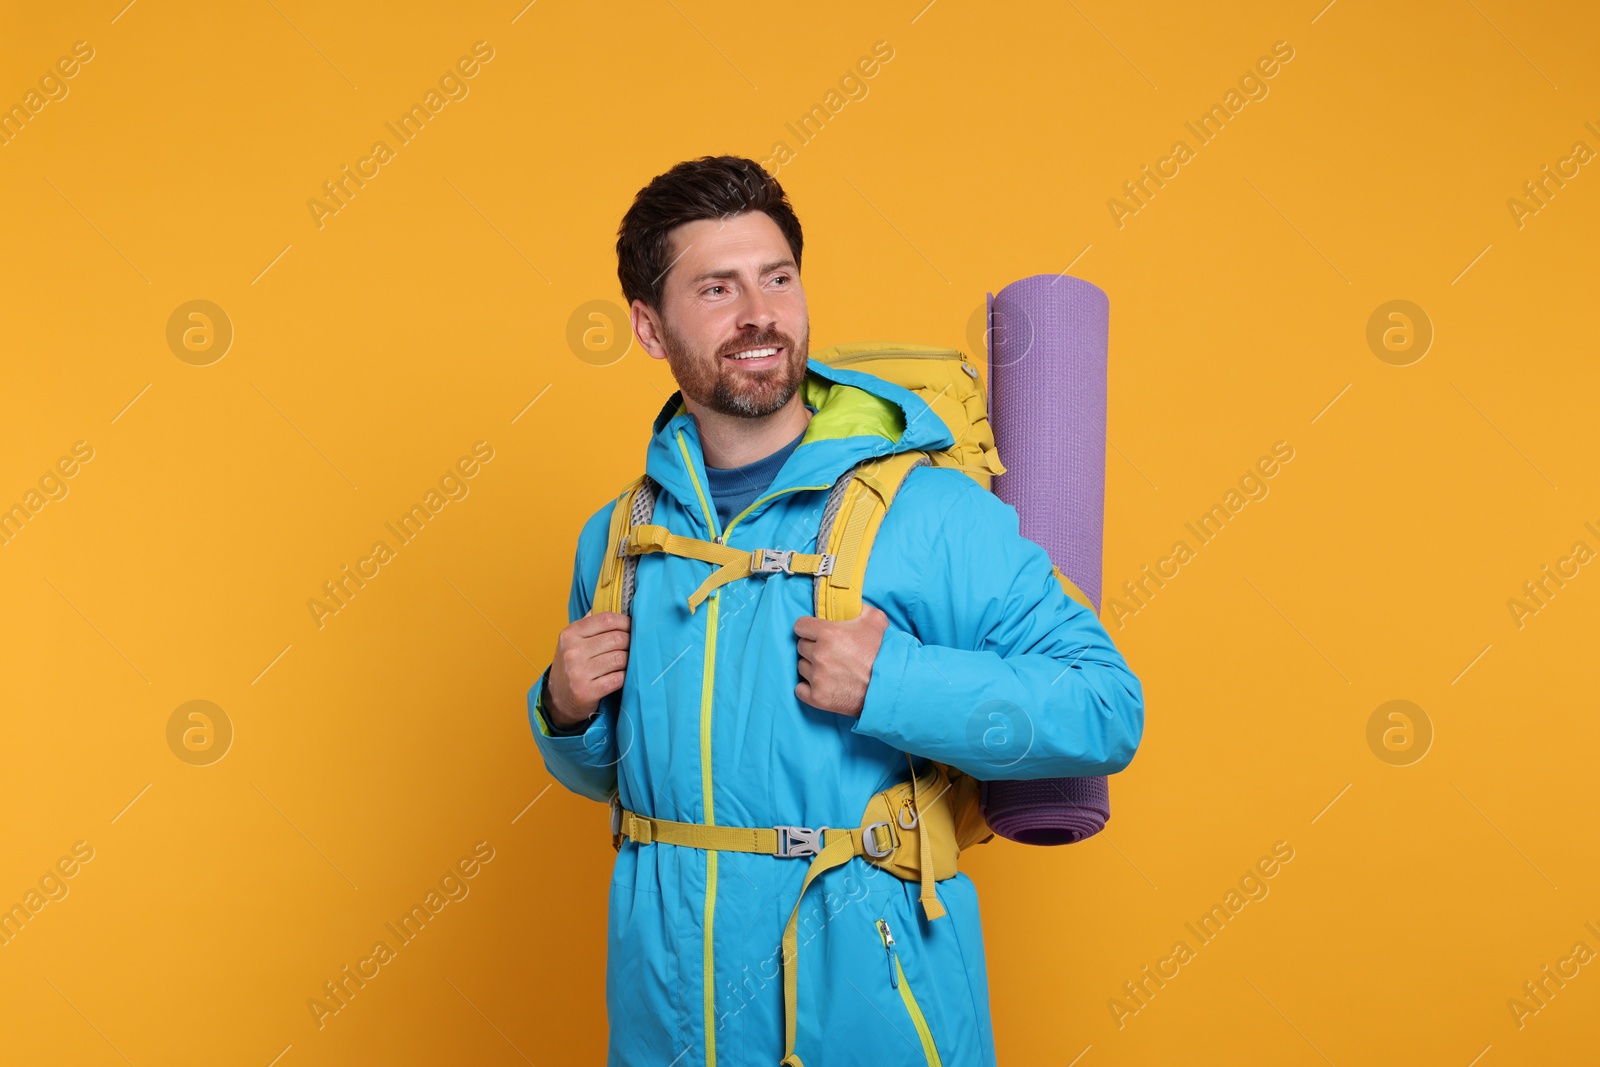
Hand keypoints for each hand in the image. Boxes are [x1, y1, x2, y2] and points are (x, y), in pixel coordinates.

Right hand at [546, 611, 630, 726]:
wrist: (559, 698)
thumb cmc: (572, 664)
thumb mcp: (573, 640)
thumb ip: (590, 622)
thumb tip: (615, 602)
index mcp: (570, 634)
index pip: (606, 619)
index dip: (625, 622)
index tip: (632, 627)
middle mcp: (572, 652)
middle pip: (617, 639)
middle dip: (630, 642)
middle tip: (633, 646)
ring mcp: (578, 672)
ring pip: (620, 658)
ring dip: (629, 660)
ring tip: (628, 661)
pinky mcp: (587, 691)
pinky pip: (618, 678)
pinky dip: (625, 676)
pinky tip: (621, 675)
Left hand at [794, 604, 889, 716]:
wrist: (892, 685)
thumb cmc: (884, 652)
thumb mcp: (875, 619)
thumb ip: (855, 606)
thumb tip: (844, 602)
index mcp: (828, 634)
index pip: (800, 626)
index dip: (809, 628)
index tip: (817, 633)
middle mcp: (820, 655)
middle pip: (801, 646)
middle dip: (813, 647)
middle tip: (831, 652)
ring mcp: (817, 678)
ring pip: (802, 667)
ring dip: (812, 667)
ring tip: (831, 669)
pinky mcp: (818, 697)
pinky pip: (800, 689)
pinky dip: (809, 687)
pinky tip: (823, 684)